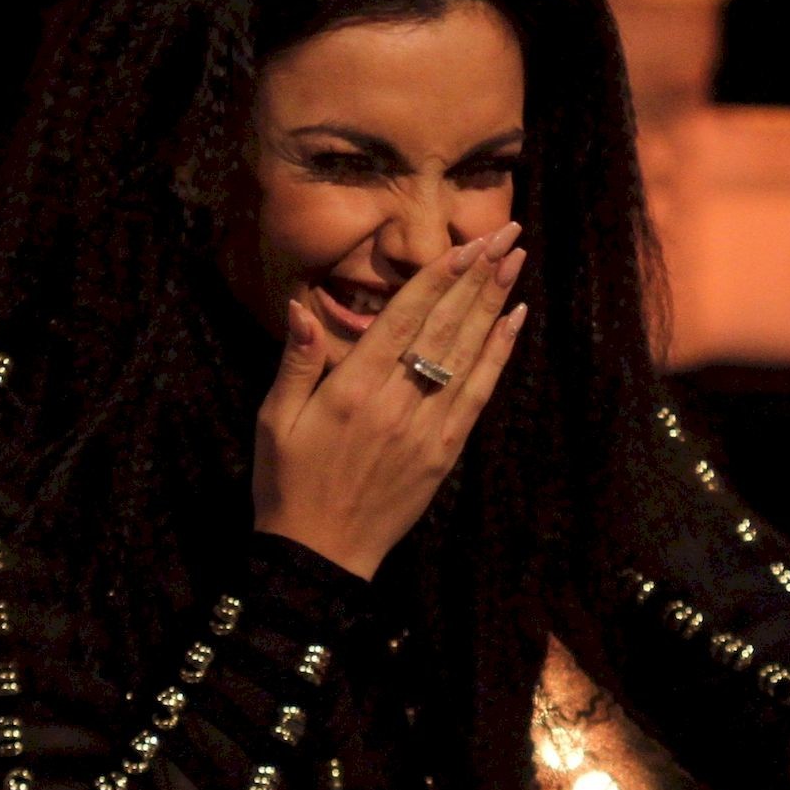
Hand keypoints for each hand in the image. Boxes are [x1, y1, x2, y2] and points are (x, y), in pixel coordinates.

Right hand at [252, 222, 527, 578]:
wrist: (320, 554)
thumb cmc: (288, 483)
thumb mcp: (274, 420)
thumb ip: (296, 361)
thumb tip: (301, 307)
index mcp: (352, 388)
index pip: (405, 316)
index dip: (439, 275)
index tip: (467, 242)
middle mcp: (396, 401)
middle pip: (445, 324)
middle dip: (478, 275)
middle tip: (506, 234)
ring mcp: (426, 427)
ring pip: (467, 352)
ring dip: (495, 304)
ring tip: (515, 263)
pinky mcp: (444, 452)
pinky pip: (477, 394)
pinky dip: (497, 355)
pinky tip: (513, 323)